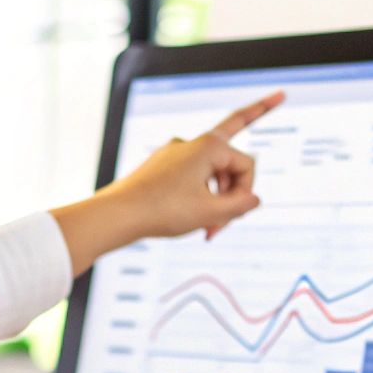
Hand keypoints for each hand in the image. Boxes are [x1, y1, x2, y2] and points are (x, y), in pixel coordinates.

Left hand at [51, 90, 284, 274]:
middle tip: (231, 218)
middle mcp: (191, 143)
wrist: (118, 214)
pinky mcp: (161, 167)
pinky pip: (190, 179)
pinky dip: (197, 198)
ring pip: (209, 175)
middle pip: (230, 160)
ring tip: (207, 228)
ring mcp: (174, 154)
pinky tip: (194, 220)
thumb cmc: (163, 210)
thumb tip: (254, 199)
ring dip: (215, 200)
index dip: (246, 192)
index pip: (246, 165)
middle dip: (236, 189)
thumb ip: (242, 206)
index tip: (234, 215)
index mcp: (208, 146)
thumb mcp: (212, 213)